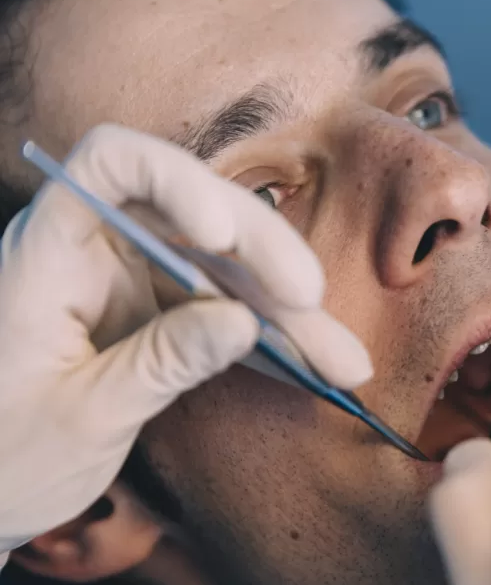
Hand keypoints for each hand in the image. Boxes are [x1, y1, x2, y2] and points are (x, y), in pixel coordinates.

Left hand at [0, 125, 371, 566]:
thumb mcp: (82, 418)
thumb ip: (161, 364)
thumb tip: (243, 324)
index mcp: (51, 253)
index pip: (113, 165)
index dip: (177, 181)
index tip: (222, 234)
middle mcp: (99, 252)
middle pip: (197, 215)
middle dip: (264, 255)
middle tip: (312, 303)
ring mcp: (135, 284)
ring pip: (229, 271)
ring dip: (289, 314)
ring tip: (344, 363)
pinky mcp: (161, 319)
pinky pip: (229, 315)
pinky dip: (274, 342)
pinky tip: (318, 368)